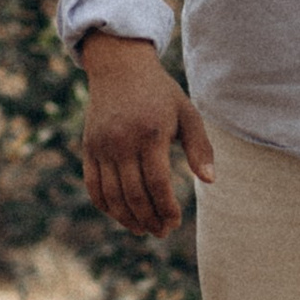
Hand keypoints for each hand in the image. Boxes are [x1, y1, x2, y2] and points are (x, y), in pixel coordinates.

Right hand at [79, 30, 213, 235]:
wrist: (120, 68)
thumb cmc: (160, 93)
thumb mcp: (187, 113)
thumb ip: (199, 147)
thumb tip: (210, 181)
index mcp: (151, 134)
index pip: (158, 184)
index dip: (167, 209)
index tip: (175, 223)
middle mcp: (123, 142)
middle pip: (134, 195)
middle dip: (150, 220)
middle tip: (162, 232)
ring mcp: (102, 146)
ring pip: (112, 196)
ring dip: (128, 219)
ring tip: (144, 229)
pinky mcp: (89, 148)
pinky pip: (93, 186)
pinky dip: (106, 206)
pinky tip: (120, 215)